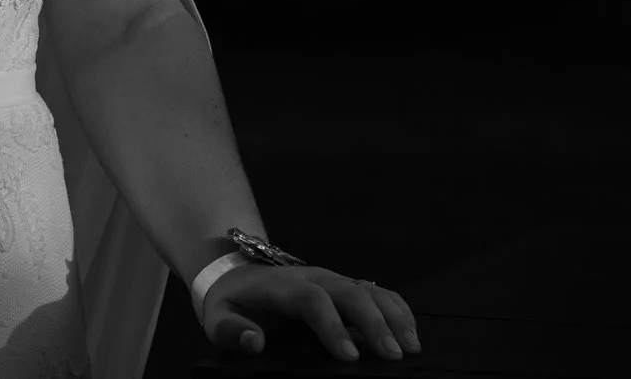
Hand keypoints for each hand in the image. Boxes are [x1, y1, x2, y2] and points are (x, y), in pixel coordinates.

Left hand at [201, 264, 419, 362]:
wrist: (239, 275)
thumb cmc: (232, 303)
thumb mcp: (219, 317)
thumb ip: (231, 331)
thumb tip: (253, 342)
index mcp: (282, 286)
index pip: (311, 300)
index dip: (332, 326)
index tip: (349, 357)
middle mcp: (314, 277)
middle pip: (350, 292)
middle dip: (374, 323)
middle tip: (392, 356)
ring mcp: (333, 279)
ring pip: (370, 289)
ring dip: (393, 316)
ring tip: (410, 347)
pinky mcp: (346, 286)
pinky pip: (378, 291)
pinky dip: (398, 309)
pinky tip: (411, 333)